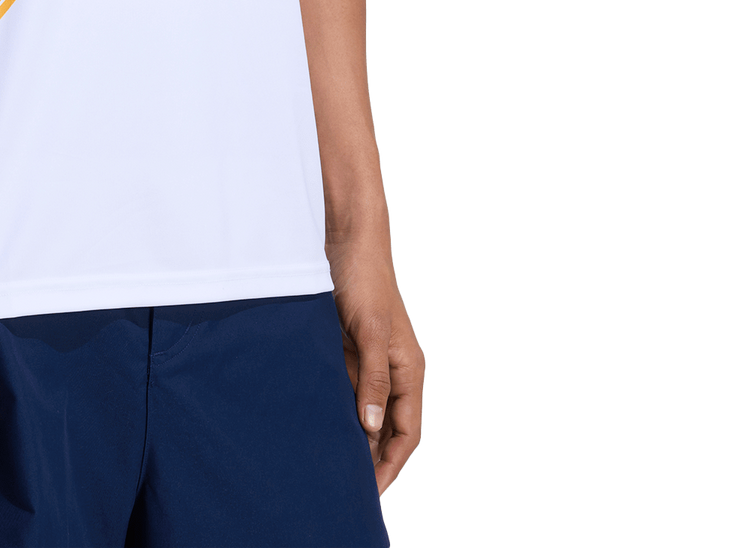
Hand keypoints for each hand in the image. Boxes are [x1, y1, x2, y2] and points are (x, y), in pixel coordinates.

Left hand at [329, 247, 425, 496]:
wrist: (348, 240)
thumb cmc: (365, 281)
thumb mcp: (371, 331)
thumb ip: (373, 379)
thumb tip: (371, 428)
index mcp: (410, 370)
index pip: (407, 431)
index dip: (391, 462)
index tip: (370, 490)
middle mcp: (395, 371)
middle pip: (389, 427)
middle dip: (373, 458)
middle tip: (347, 488)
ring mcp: (373, 362)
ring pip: (367, 412)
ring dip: (355, 437)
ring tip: (333, 466)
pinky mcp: (351, 351)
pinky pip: (349, 391)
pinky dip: (340, 411)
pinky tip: (320, 426)